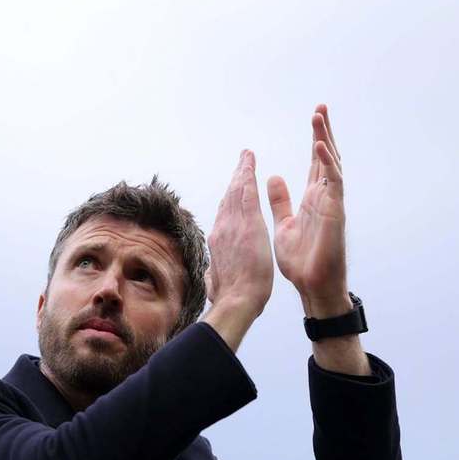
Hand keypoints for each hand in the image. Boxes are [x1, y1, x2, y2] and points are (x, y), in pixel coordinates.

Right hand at [205, 149, 273, 316]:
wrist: (237, 301)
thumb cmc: (231, 299)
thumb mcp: (216, 285)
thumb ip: (213, 276)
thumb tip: (209, 277)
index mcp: (218, 242)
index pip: (224, 215)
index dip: (228, 200)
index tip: (231, 189)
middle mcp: (222, 229)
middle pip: (228, 198)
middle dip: (234, 179)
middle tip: (241, 163)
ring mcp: (233, 224)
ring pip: (237, 191)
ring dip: (241, 172)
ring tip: (246, 158)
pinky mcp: (248, 223)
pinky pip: (248, 192)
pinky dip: (248, 175)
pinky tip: (250, 163)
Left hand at [266, 104, 349, 314]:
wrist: (311, 285)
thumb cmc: (301, 260)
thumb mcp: (284, 224)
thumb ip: (281, 201)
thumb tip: (273, 177)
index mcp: (312, 198)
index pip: (315, 163)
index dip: (315, 141)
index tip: (315, 117)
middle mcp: (324, 197)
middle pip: (326, 158)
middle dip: (323, 132)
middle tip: (321, 107)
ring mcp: (331, 203)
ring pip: (332, 165)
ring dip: (326, 140)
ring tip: (320, 116)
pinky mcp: (335, 213)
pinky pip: (334, 184)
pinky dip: (328, 164)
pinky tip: (321, 148)